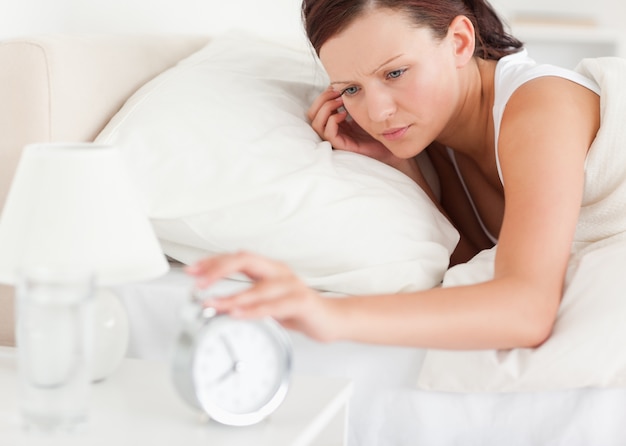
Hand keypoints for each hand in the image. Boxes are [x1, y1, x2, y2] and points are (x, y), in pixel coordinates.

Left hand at [186, 252, 338, 342]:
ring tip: (214, 304)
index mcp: (268, 268)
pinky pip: (276, 305)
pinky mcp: (302, 301)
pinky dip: (255, 310)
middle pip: (245, 259)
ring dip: (232, 296)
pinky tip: (240, 314)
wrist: (330, 319)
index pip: (236, 257)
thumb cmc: (297, 309)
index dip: (213, 262)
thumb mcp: (266, 302)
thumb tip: (213, 304)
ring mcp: (291, 285)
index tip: (192, 271)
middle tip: (199, 282)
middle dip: (218, 269)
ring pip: (258, 286)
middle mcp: (279, 271)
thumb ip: (244, 299)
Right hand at [308, 87, 403, 166]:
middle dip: (321, 100)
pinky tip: (344, 114)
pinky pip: (328, 134)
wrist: (390, 144)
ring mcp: (336, 138)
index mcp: (336, 121)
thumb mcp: (363, 107)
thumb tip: (343, 82)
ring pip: (317, 124)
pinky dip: (332, 121)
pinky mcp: (342, 146)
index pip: (316, 108)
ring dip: (326, 109)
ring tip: (340, 101)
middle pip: (312, 115)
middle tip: (336, 92)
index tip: (336, 86)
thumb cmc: (378, 127)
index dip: (323, 95)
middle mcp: (333, 130)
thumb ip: (352, 98)